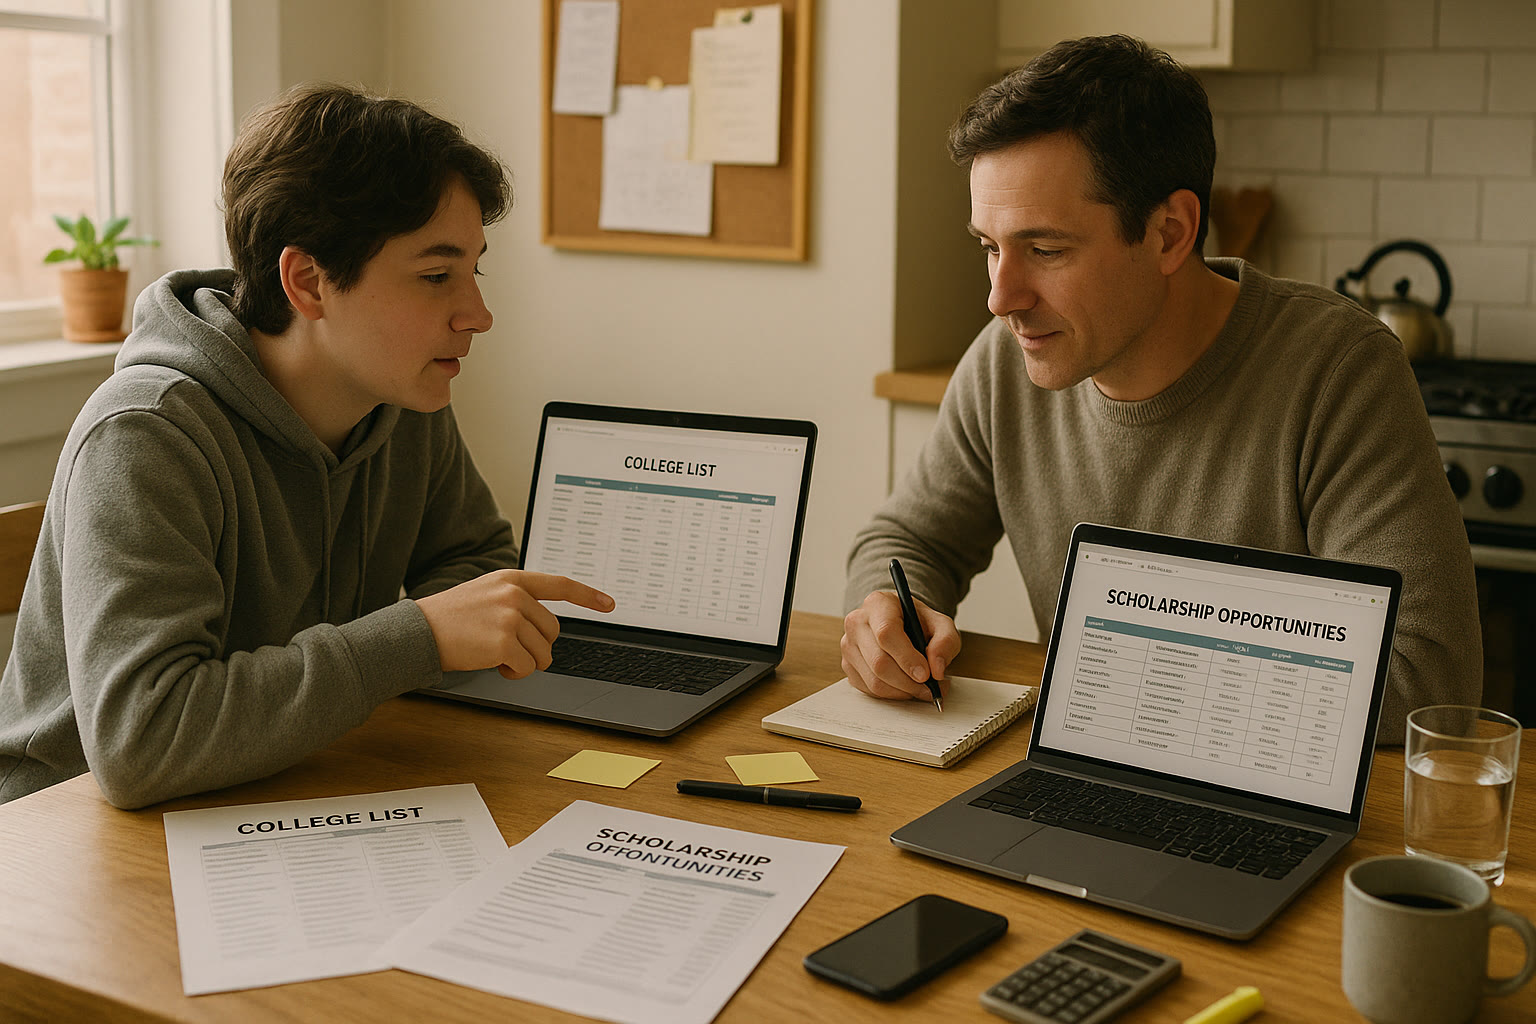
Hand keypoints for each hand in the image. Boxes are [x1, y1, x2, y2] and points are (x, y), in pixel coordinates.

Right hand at [416, 570, 613, 678]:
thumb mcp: (486, 595)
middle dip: (536, 647)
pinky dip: (514, 673)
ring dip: (524, 662)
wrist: (417, 632)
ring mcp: (510, 616)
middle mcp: (514, 594)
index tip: (609, 603)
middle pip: (553, 631)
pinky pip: (527, 668)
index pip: (559, 584)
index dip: (587, 595)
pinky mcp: (503, 641)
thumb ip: (517, 601)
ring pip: (543, 652)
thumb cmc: (451, 619)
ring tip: (495, 654)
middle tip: (506, 648)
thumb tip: (547, 628)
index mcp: (512, 579)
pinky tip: (493, 664)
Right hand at [840, 590, 961, 700]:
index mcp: (878, 604)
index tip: (925, 674)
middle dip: (909, 682)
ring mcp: (849, 645)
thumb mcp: (941, 624)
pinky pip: (869, 690)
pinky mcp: (848, 666)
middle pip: (879, 662)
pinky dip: (892, 695)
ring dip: (903, 692)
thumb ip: (945, 642)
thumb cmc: (919, 622)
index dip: (907, 658)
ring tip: (922, 689)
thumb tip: (937, 670)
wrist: (902, 624)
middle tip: (930, 688)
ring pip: (874, 681)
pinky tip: (906, 687)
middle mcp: (857, 622)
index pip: (886, 634)